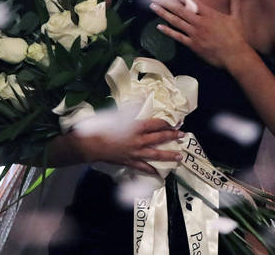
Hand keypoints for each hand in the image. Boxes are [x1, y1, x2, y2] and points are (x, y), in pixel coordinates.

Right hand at [68, 118, 182, 175]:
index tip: (174, 122)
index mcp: (136, 127)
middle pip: (159, 138)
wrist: (91, 145)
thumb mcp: (117, 115)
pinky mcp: (129, 162)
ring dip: (168, 155)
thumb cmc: (103, 128)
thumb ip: (131, 110)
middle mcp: (138, 140)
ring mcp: (135, 153)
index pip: (156, 124)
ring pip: (155, 154)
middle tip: (183, 136)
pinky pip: (143, 167)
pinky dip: (150, 170)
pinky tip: (158, 173)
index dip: (166, 123)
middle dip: (172, 136)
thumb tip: (141, 101)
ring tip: (179, 157)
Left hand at [149, 0, 252, 69]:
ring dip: (163, 13)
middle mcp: (199, 21)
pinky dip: (168, 31)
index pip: (190, 0)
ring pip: (176, 21)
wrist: (235, 55)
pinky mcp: (193, 44)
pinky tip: (158, 27)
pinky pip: (178, 36)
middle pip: (179, 9)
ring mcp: (195, 33)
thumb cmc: (236, 36)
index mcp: (209, 13)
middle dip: (165, 1)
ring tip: (153, 7)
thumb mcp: (236, 16)